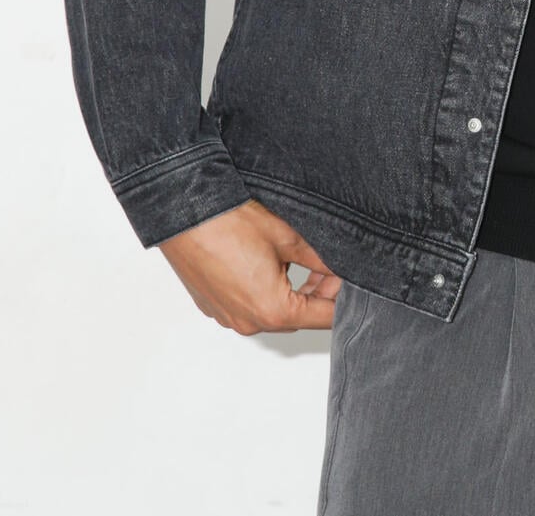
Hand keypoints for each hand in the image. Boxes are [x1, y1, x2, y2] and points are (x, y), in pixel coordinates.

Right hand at [158, 198, 341, 332]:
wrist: (183, 211)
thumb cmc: (229, 222)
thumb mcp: (288, 237)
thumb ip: (320, 258)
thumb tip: (340, 267)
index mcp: (272, 311)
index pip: (324, 317)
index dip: (343, 297)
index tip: (351, 278)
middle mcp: (248, 322)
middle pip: (298, 316)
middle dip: (318, 292)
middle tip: (328, 264)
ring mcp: (228, 316)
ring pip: (272, 311)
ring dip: (291, 291)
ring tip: (299, 258)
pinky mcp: (214, 305)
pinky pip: (247, 305)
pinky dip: (263, 290)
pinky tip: (267, 262)